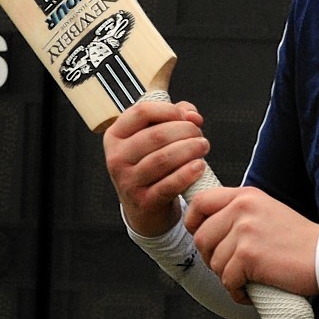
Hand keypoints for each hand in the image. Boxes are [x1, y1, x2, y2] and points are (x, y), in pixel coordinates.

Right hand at [102, 99, 208, 237]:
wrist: (143, 207)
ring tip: (203, 146)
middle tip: (199, 135)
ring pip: (163, 159)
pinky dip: (187, 174)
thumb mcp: (154, 135)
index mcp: (115, 135)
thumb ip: (175, 115)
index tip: (186, 117)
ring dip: (190, 149)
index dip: (169, 110)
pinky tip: (199, 166)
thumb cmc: (151, 162)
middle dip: (185, 131)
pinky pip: (169, 185)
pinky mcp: (143, 202)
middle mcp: (116, 157)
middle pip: (156, 135)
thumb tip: (192, 115)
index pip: (142, 112)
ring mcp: (128, 182)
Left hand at [184, 186, 318, 302]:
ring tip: (247, 279)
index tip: (200, 236)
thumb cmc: (299, 241)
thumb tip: (207, 228)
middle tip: (232, 268)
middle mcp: (242, 208)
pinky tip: (251, 291)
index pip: (201, 201)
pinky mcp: (249, 255)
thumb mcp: (266, 212)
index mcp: (245, 195)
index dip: (193, 222)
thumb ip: (239, 214)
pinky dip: (237, 292)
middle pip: (201, 238)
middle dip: (212, 259)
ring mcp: (245, 230)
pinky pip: (227, 280)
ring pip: (214, 262)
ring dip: (227, 278)